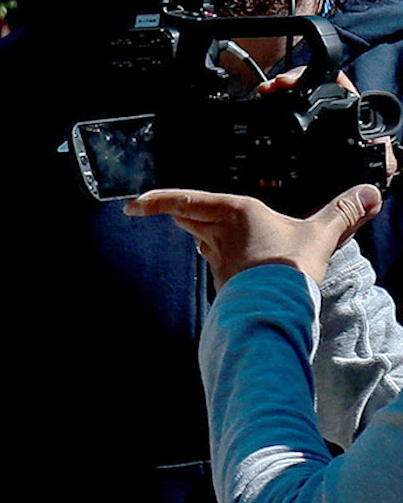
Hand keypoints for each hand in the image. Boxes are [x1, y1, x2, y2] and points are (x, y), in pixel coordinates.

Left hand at [123, 182, 381, 288]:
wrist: (275, 308)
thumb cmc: (290, 267)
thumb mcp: (320, 234)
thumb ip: (343, 212)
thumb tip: (369, 193)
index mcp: (234, 212)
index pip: (186, 200)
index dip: (156, 200)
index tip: (132, 203)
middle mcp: (219, 233)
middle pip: (189, 216)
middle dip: (177, 210)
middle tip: (159, 205)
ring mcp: (218, 258)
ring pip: (199, 236)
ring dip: (196, 229)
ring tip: (193, 221)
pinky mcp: (225, 278)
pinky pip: (215, 258)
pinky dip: (217, 251)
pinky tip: (226, 252)